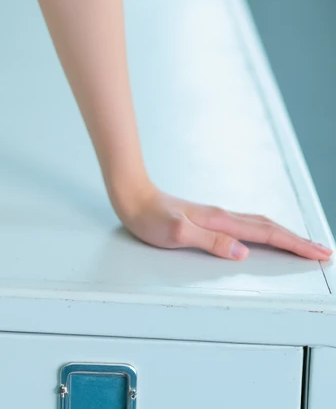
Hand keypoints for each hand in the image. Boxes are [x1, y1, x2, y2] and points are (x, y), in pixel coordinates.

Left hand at [114, 182, 333, 261]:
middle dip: (298, 240)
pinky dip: (265, 231)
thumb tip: (242, 253)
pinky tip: (263, 236)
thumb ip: (209, 242)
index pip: (265, 235)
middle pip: (269, 228)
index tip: (318, 253)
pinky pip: (246, 225)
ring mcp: (216, 216)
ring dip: (284, 234)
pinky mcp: (208, 218)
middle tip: (322, 251)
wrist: (131, 194)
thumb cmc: (148, 215)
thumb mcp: (176, 233)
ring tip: (302, 244)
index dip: (294, 245)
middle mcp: (222, 216)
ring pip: (259, 225)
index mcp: (220, 221)